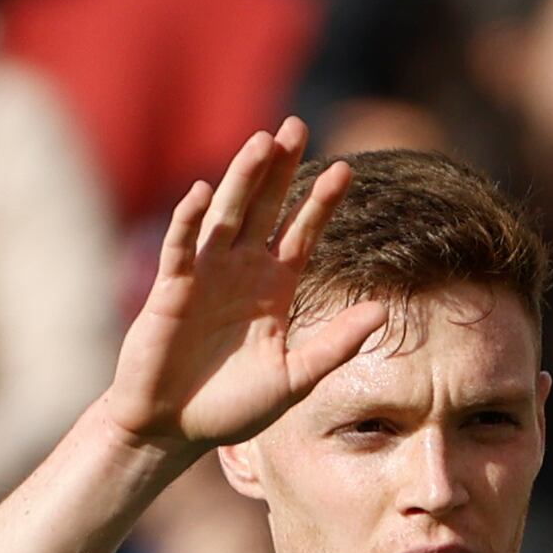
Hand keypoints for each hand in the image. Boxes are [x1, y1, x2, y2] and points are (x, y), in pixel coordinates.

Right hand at [102, 119, 389, 459]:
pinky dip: (190, 221)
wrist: (176, 427)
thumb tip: (382, 310)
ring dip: (240, 179)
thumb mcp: (296, 378)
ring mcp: (205, 275)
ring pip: (226, 216)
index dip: (321, 202)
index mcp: (275, 288)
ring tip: (261, 142)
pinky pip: (182, 248)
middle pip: (264, 208)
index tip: (346, 168)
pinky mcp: (170, 289)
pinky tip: (203, 193)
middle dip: (279, 168)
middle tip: (297, 125)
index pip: (302, 233)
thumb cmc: (235, 405)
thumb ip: (336, 345)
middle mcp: (241, 271)